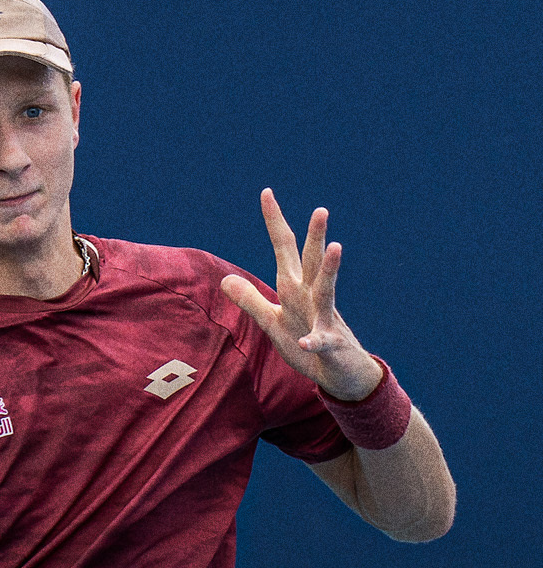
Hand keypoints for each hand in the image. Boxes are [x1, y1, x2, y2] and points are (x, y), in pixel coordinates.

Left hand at [220, 189, 382, 400]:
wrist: (340, 374)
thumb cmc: (307, 345)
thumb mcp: (272, 322)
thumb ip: (250, 300)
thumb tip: (226, 278)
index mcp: (296, 290)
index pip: (285, 250)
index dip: (275, 223)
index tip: (266, 192)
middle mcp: (312, 299)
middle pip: (312, 263)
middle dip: (315, 238)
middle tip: (321, 209)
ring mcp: (324, 320)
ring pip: (327, 292)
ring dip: (329, 271)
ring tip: (336, 247)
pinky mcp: (330, 346)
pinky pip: (321, 342)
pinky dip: (314, 340)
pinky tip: (306, 341)